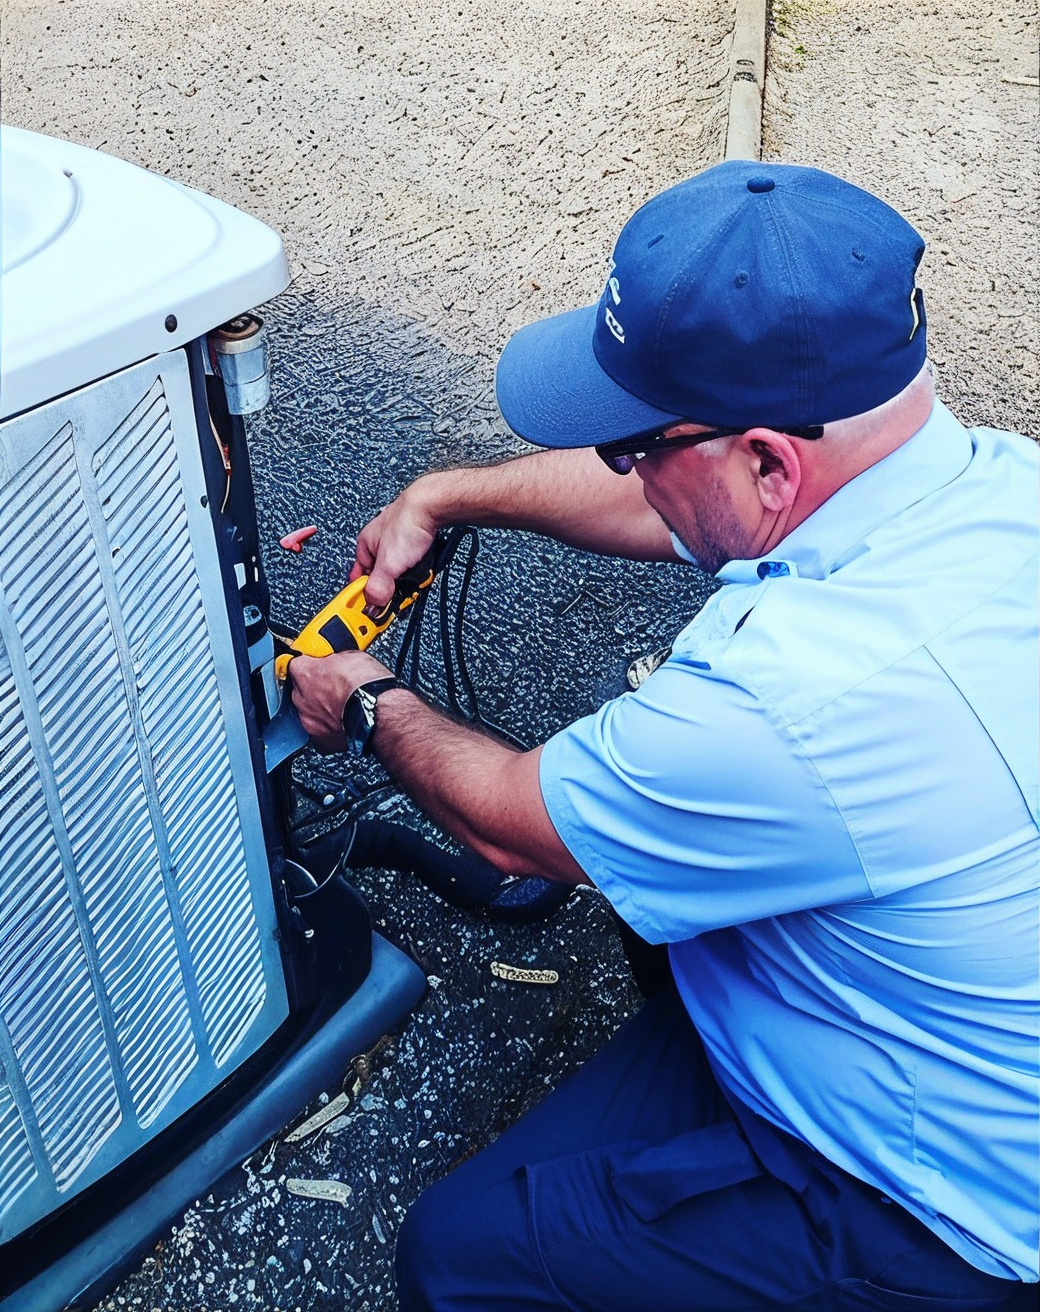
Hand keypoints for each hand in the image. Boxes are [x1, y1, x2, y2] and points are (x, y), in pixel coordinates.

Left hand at [289, 650, 394, 751]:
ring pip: (309, 713)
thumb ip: (336, 660)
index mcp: (305, 673)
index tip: (319, 667)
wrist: (378, 713)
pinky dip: (329, 729)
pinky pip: (320, 734)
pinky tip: (343, 724)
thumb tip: (338, 660)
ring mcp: (309, 721)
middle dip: (314, 690)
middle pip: (300, 691)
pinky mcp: (320, 741)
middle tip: (334, 688)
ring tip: (342, 708)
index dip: (310, 666)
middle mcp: (301, 698)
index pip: (297, 665)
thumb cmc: (367, 685)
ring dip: (321, 711)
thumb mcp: (353, 656)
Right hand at [350, 477, 441, 614]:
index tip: (371, 608)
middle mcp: (378, 541)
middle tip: (399, 593)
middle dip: (390, 586)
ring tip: (414, 578)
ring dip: (406, 577)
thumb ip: (379, 587)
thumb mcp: (389, 564)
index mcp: (365, 545)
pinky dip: (417, 567)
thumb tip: (373, 605)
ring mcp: (396, 539)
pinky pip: (412, 560)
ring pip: (397, 568)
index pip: (357, 577)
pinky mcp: (414, 537)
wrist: (433, 504)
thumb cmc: (407, 523)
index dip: (363, 594)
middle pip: (379, 574)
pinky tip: (422, 568)